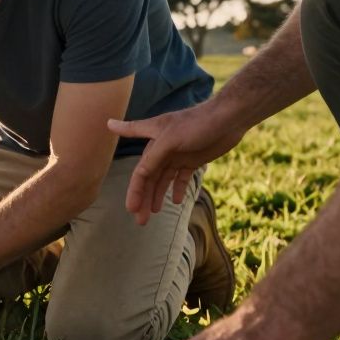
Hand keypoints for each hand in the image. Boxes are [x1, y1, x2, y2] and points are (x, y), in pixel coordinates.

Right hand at [108, 102, 246, 223]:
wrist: (229, 118)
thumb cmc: (197, 124)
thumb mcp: (169, 138)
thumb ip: (147, 149)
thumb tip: (109, 125)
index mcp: (154, 143)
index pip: (141, 172)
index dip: (134, 190)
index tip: (130, 209)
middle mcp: (162, 150)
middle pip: (150, 179)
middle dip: (144, 199)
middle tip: (141, 221)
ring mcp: (178, 156)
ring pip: (163, 181)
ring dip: (158, 196)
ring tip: (154, 214)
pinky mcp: (193, 160)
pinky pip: (181, 178)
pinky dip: (177, 189)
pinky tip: (175, 201)